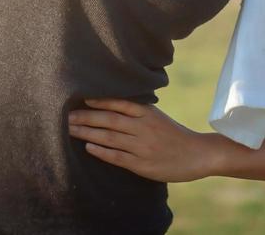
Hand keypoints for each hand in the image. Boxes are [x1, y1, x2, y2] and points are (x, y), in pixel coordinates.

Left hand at [67, 97, 217, 182]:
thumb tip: (111, 104)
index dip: (100, 100)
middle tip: (67, 116)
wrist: (197, 154)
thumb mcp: (158, 116)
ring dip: (88, 134)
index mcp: (148, 113)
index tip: (83, 99)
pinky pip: (117, 157)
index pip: (120, 103)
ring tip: (71, 130)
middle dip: (86, 118)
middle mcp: (144, 127)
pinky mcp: (142, 164)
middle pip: (110, 120)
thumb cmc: (174, 134)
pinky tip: (88, 148)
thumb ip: (138, 111)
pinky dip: (101, 152)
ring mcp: (142, 146)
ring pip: (110, 138)